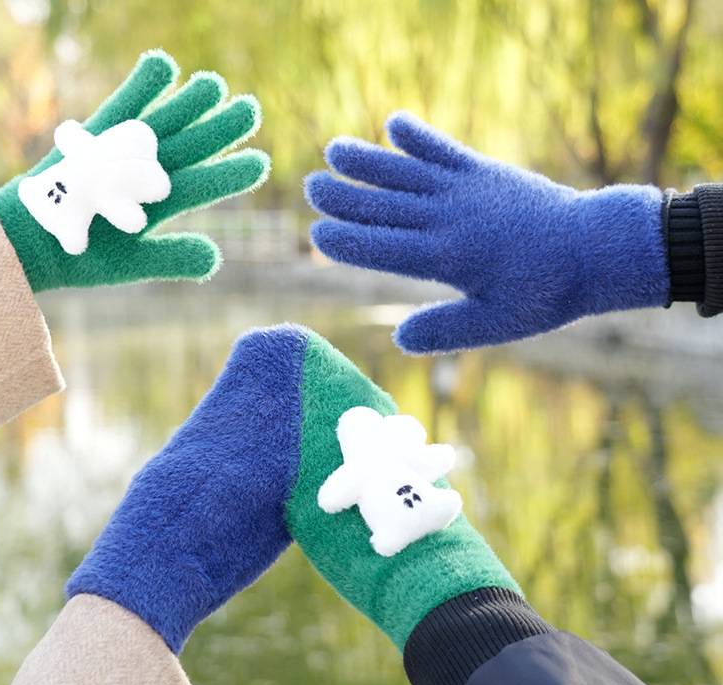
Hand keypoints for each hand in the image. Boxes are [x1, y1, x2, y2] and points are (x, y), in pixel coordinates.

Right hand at [0, 49, 269, 291]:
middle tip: (249, 108)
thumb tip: (215, 258)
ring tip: (214, 85)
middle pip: (191, 146)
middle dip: (218, 128)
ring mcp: (122, 152)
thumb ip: (171, 258)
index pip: (202, 184)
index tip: (260, 163)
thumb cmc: (85, 256)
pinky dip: (141, 88)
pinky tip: (164, 65)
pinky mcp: (96, 135)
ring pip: (163, 123)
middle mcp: (147, 174)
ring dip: (187, 104)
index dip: (229, 173)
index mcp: (160, 204)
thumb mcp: (131, 262)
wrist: (33, 239)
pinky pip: (122, 108)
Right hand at [306, 111, 667, 352]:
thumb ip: (446, 330)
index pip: (384, 249)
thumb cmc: (545, 293)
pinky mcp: (485, 172)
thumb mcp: (496, 325)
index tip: (317, 233)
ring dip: (370, 161)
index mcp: (447, 258)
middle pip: (386, 207)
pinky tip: (394, 123)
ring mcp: (466, 190)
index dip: (348, 241)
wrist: (594, 247)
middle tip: (310, 186)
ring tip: (335, 149)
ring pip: (406, 174)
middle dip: (346, 198)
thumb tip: (399, 340)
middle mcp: (449, 219)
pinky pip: (445, 151)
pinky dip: (420, 137)